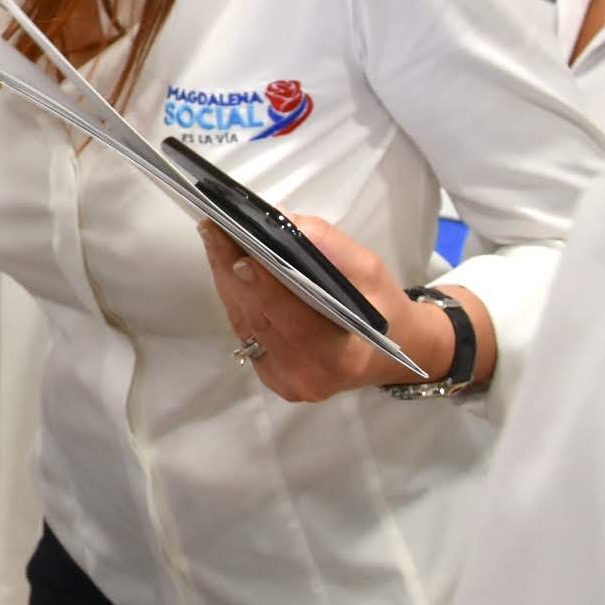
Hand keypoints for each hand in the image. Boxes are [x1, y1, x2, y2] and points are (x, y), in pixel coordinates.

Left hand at [198, 218, 445, 402]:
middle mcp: (308, 377)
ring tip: (215, 240)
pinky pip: (245, 333)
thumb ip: (330, 247)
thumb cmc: (382, 309)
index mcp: (341, 359)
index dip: (264, 288)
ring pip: (244, 325)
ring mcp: (286, 382)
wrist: (391, 352)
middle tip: (213, 230)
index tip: (239, 253)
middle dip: (232, 273)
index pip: (293, 321)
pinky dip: (235, 298)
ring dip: (226, 281)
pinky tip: (227, 268)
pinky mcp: (271, 378)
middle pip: (259, 320)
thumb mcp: (370, 270)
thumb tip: (284, 222)